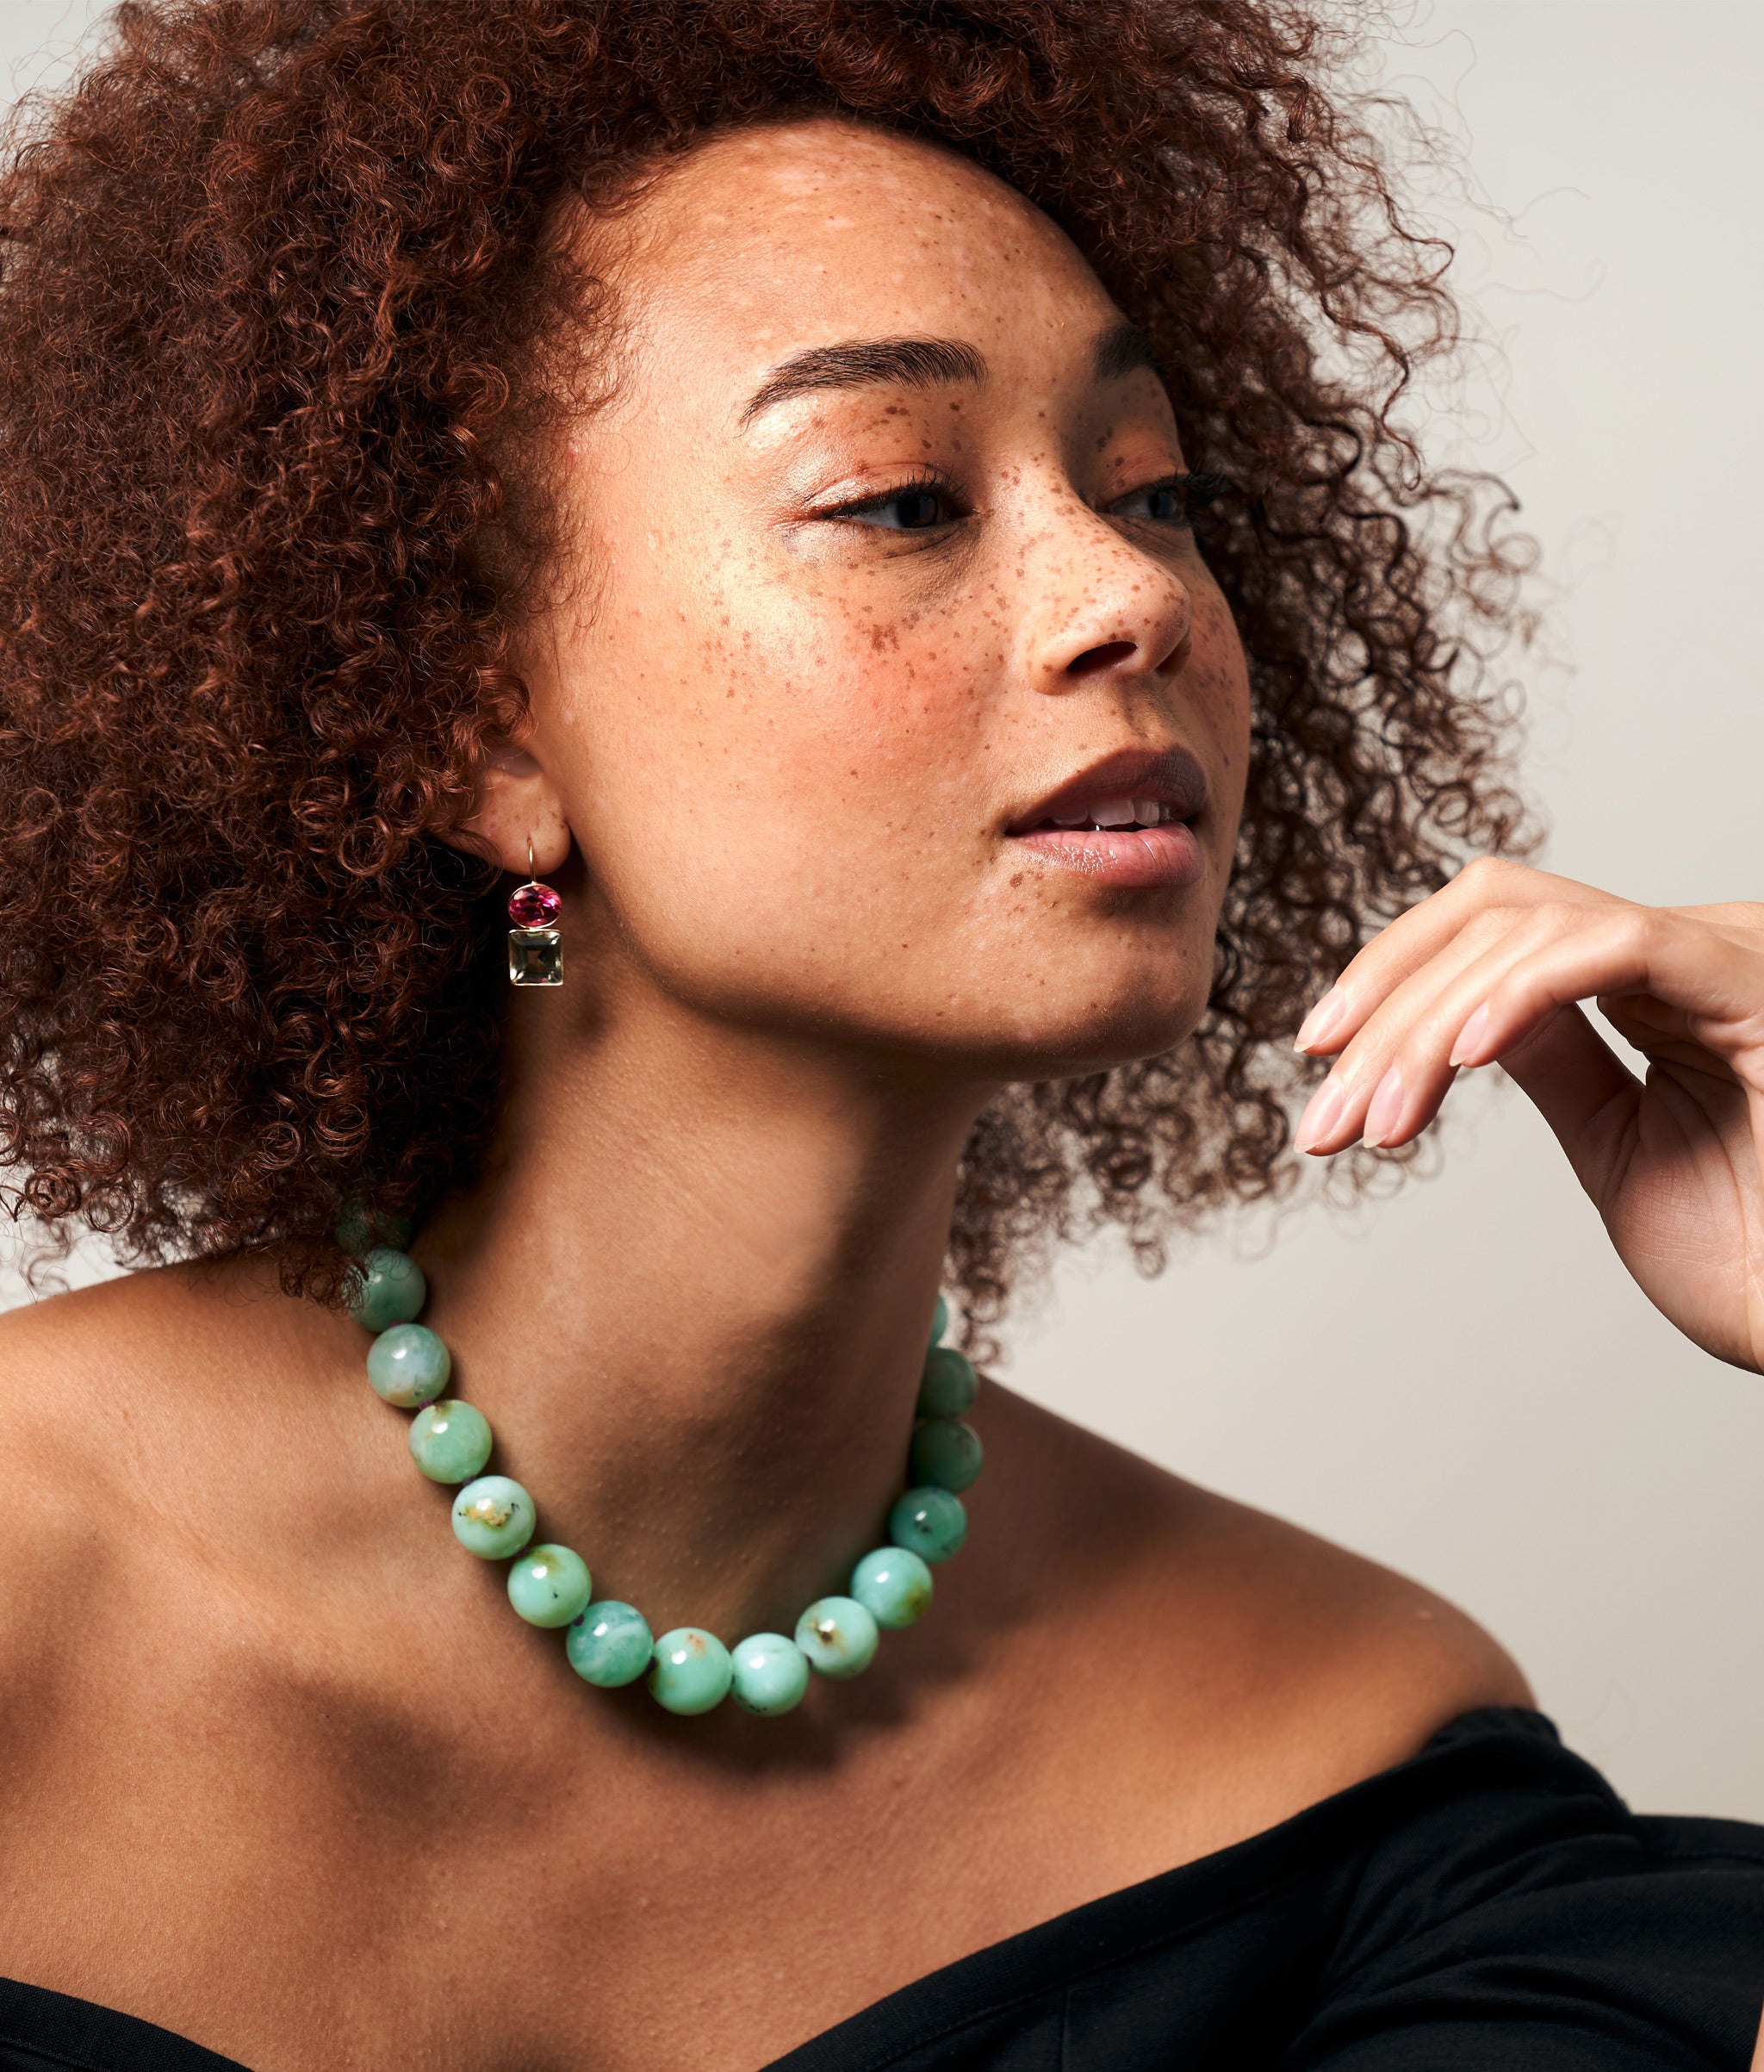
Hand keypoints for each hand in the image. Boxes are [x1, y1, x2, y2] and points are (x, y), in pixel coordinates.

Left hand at [1291, 858, 1763, 1373]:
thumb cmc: (1751, 1261)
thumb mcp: (1618, 1146)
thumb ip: (1553, 1062)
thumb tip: (1465, 1015)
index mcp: (1662, 982)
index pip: (1501, 925)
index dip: (1395, 974)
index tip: (1318, 1056)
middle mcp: (1693, 949)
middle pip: (1495, 915)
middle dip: (1388, 1012)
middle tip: (1323, 1120)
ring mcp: (1726, 955)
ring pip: (1531, 926)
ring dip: (1426, 1025)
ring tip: (1374, 1121)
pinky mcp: (1752, 982)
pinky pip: (1620, 943)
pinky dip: (1524, 990)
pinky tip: (1460, 1058)